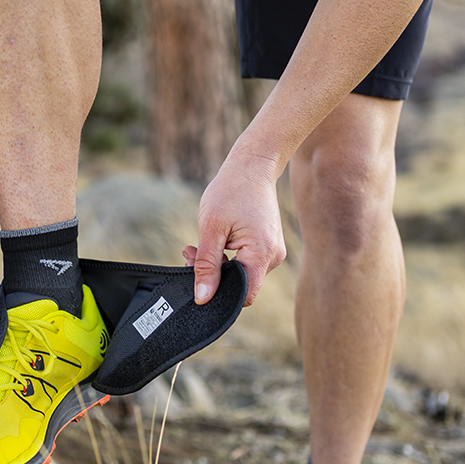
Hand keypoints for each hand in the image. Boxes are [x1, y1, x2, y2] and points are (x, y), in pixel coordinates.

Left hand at [183, 148, 285, 306]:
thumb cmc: (230, 191)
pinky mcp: (268, 248)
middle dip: (213, 275)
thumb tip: (202, 298)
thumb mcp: (210, 229)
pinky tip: (216, 241)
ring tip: (199, 244)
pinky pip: (246, 263)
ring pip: (241, 274)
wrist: (252, 166)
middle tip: (191, 254)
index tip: (196, 273)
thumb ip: (206, 266)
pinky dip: (228, 257)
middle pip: (240, 286)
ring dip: (218, 265)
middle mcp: (273, 258)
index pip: (243, 295)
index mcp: (262, 254)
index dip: (218, 293)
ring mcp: (273, 253)